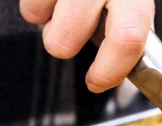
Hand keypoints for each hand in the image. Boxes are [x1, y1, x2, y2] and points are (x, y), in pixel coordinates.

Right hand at [20, 0, 154, 92]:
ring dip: (45, 22)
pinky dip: (35, 6)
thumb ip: (131, 24)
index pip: (127, 39)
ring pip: (41, 14)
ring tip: (57, 12)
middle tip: (67, 42)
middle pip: (70, 33)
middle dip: (62, 47)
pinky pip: (29, 0)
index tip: (97, 82)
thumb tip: (120, 65)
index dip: (109, 70)